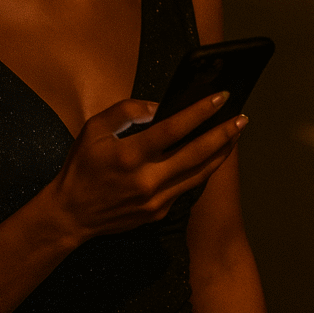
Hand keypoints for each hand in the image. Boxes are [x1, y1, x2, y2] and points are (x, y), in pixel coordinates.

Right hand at [49, 93, 246, 244]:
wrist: (71, 214)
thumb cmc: (81, 168)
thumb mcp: (94, 129)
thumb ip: (126, 112)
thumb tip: (158, 107)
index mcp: (129, 155)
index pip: (173, 129)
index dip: (199, 112)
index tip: (221, 98)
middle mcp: (147, 180)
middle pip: (196, 153)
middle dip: (223, 133)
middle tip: (242, 118)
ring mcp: (156, 199)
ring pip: (199, 174)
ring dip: (221, 153)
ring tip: (235, 135)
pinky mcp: (159, 212)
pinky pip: (188, 187)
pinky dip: (203, 170)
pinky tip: (212, 157)